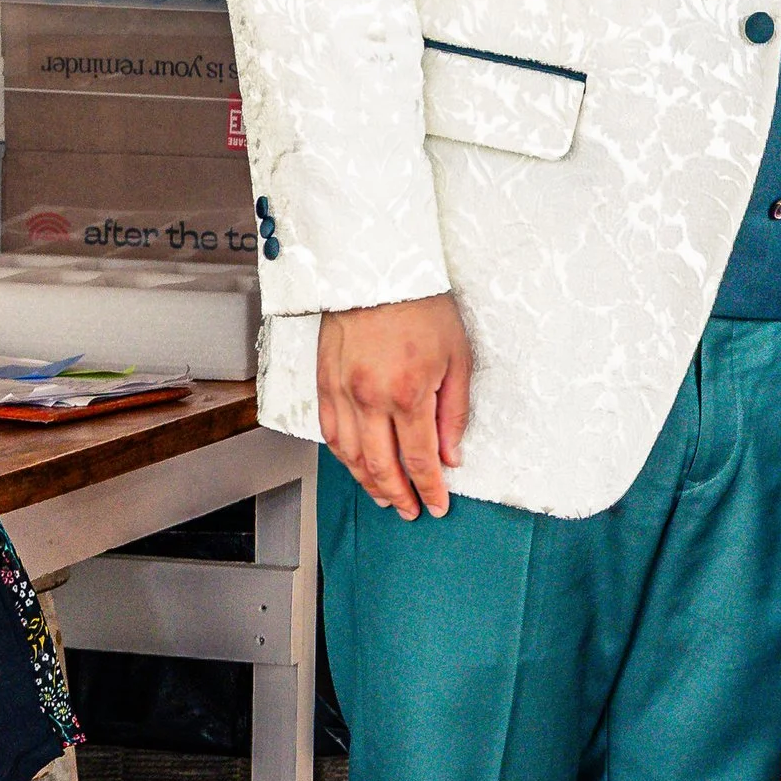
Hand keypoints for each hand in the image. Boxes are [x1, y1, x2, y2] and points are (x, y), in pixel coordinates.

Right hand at [317, 295, 471, 519]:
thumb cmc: (421, 306)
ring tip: (384, 496)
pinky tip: (355, 465)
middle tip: (409, 511)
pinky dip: (342, 457)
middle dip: (398, 495)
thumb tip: (451, 455)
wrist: (376, 269)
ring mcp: (341, 392)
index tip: (438, 506)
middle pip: (381, 466)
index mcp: (407, 394)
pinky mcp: (323, 382)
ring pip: (350, 456)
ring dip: (368, 482)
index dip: (429, 489)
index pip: (420, 459)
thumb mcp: (457, 358)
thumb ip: (453, 413)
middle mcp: (369, 399)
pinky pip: (330, 432)